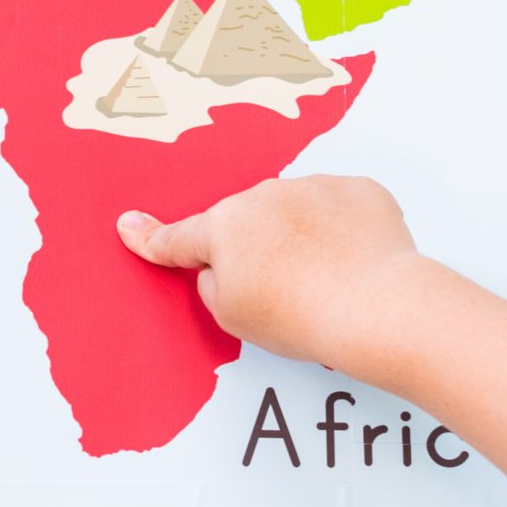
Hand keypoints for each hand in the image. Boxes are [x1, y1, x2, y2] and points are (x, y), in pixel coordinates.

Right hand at [115, 175, 431, 379]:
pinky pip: (338, 209)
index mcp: (224, 228)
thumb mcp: (234, 318)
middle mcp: (263, 196)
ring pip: (294, 212)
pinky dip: (343, 231)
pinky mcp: (358, 191)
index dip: (151, 238)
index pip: (178, 238)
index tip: (129, 226)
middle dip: (257, 251)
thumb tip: (223, 270)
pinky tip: (354, 264)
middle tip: (284, 293)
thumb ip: (214, 286)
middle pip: (246, 225)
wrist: (377, 306)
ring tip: (328, 282)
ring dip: (302, 238)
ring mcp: (313, 187)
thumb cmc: (302, 317)